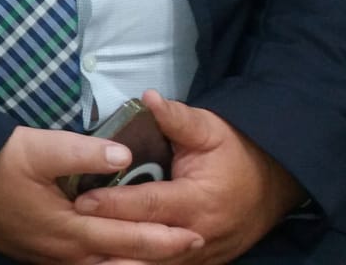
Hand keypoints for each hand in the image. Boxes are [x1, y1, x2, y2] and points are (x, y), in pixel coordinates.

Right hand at [0, 126, 201, 263]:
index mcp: (70, 228)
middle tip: (193, 246)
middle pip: (122, 262)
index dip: (164, 237)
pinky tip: (114, 256)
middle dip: (159, 255)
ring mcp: (50, 257)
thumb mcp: (36, 147)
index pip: (129, 237)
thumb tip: (124, 154)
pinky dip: (108, 263)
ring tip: (159, 255)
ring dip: (134, 262)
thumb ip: (82, 152)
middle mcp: (65, 253)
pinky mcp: (37, 254)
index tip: (195, 234)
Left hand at [74, 91, 304, 264]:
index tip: (82, 201)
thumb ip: (177, 118)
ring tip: (85, 253)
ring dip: (122, 260)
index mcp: (199, 200)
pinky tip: (110, 261)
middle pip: (148, 241)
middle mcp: (199, 233)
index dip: (115, 204)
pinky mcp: (202, 263)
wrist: (274, 182)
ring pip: (156, 264)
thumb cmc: (235, 151)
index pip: (150, 205)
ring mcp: (202, 254)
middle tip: (72, 227)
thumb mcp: (209, 129)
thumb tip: (148, 97)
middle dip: (110, 236)